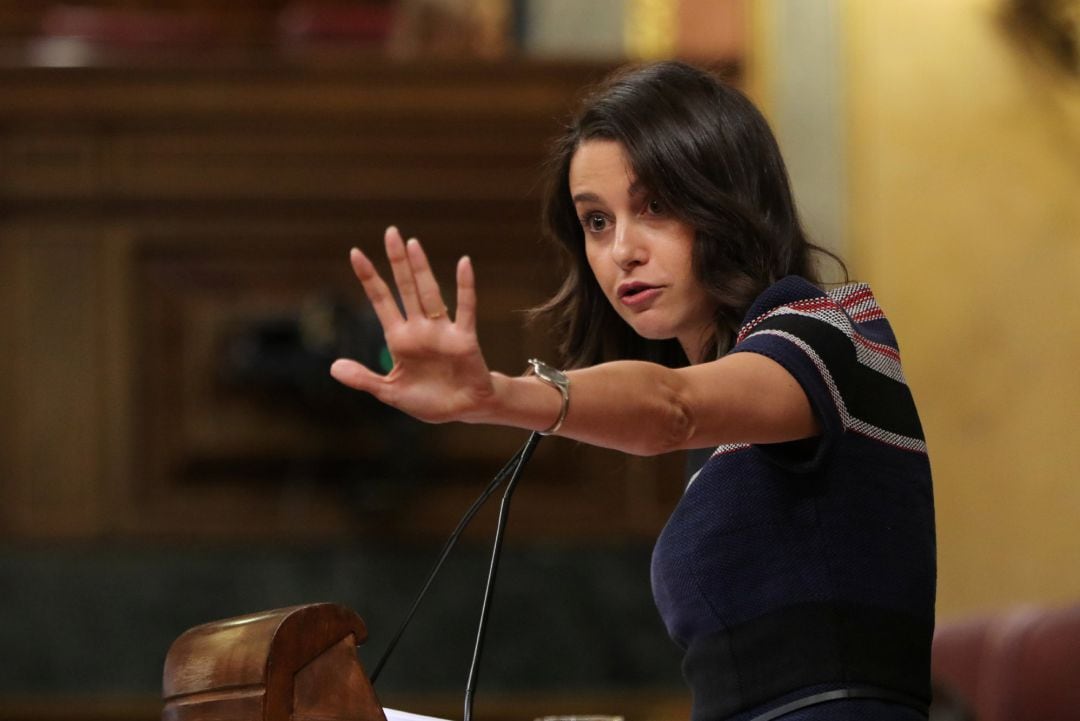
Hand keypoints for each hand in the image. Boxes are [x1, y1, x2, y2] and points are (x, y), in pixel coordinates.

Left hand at [330, 226, 495, 423]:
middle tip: (390, 232)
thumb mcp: (389, 393)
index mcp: (398, 338)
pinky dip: (464, 287)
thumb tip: (333, 368)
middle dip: (396, 262)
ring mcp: (441, 331)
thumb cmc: (428, 400)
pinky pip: (465, 308)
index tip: (355, 253)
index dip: (368, 277)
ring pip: (429, 293)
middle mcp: (419, 328)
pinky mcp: (464, 338)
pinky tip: (463, 264)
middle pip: (405, 288)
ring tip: (412, 244)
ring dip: (421, 269)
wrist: (463, 410)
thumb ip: (363, 379)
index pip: (380, 300)